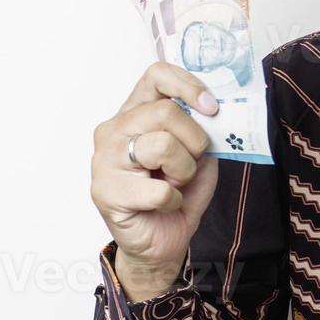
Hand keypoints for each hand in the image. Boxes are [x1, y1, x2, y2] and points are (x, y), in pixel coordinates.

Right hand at [89, 63, 220, 296]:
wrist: (160, 243)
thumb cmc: (177, 194)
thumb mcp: (199, 155)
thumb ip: (202, 129)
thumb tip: (215, 109)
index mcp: (135, 113)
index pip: (156, 75)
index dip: (188, 86)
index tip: (211, 107)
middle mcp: (114, 130)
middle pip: (165, 112)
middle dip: (194, 141)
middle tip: (190, 163)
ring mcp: (104, 160)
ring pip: (162, 146)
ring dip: (183, 172)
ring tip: (174, 184)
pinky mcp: (106, 192)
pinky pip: (160, 189)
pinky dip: (174, 201)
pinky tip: (163, 206)